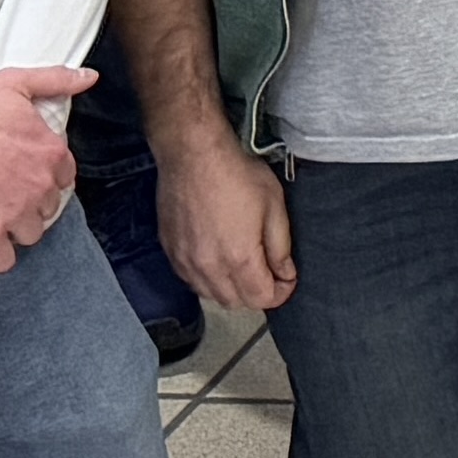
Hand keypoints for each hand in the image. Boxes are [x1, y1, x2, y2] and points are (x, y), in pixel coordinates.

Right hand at [156, 128, 299, 311]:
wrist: (193, 155)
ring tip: (244, 266)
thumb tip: (284, 273)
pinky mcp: (170, 251)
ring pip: (210, 295)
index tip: (287, 278)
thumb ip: (280, 247)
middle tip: (268, 272)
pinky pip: (190, 280)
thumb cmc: (236, 175)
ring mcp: (184, 261)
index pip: (261, 299)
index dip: (280, 292)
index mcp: (238, 259)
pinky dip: (207, 279)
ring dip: (231, 289)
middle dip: (256, 293)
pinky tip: (217, 260)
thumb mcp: (274, 206)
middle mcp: (208, 268)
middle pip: (235, 302)